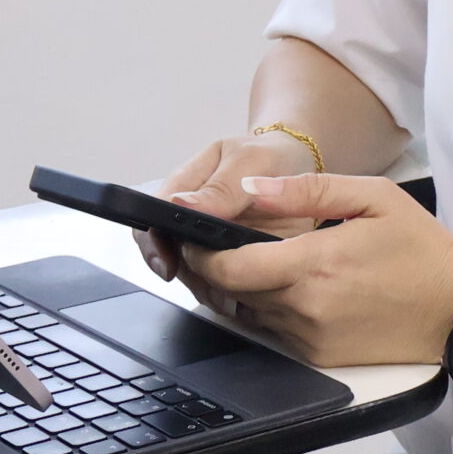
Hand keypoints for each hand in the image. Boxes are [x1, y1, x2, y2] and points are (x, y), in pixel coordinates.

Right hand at [139, 130, 319, 305]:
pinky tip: (247, 296)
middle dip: (188, 275)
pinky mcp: (231, 260)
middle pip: (169, 254)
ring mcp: (209, 241)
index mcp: (186, 186)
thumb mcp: (251, 161)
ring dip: (210, 289)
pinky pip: (220, 285)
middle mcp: (191, 217)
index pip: (153, 218)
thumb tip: (180, 205)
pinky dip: (230, 293)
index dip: (154, 245)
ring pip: (193, 275)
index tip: (168, 266)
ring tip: (235, 298)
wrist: (299, 164)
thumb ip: (220, 187)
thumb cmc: (270, 155)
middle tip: (215, 289)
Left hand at [190, 174, 452, 367]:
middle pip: (229, 292)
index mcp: (314, 264)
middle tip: (204, 242)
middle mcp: (306, 308)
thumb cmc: (421, 249)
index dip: (198, 253)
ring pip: (247, 314)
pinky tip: (277, 286)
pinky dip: (263, 310)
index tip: (189, 235)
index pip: (229, 268)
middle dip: (209, 268)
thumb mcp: (372, 197)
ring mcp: (311, 339)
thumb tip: (250, 191)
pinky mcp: (320, 358)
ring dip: (236, 290)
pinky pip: (272, 333)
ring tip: (240, 260)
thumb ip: (306, 191)